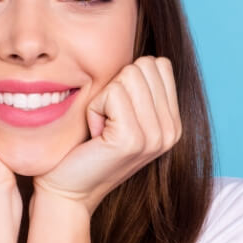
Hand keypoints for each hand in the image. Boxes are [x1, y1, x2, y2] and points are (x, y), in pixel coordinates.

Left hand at [32, 55, 181, 216]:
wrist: (69, 187)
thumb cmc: (88, 145)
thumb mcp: (121, 113)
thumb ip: (139, 87)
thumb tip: (144, 54)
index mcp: (173, 121)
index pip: (159, 63)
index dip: (128, 78)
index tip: (117, 110)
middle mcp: (172, 129)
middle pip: (143, 66)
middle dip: (115, 86)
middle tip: (107, 120)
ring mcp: (156, 136)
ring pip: (127, 76)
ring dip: (103, 98)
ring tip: (101, 127)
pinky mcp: (133, 139)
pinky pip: (111, 93)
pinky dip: (94, 108)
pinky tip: (95, 133)